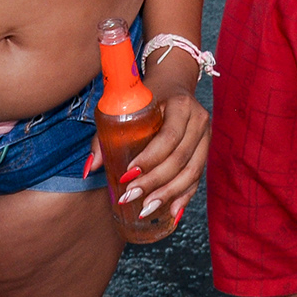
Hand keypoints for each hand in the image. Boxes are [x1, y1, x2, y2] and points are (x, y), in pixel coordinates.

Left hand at [108, 62, 209, 224]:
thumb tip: (90, 169)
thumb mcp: (127, 107)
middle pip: (180, 158)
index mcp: (181, 106)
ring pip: (193, 171)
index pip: (169, 137)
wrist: (174, 84)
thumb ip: (106, 136)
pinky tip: (173, 212)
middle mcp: (199, 120)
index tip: (128, 174)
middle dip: (155, 182)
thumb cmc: (147, 97)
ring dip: (169, 194)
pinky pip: (198, 177)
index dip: (150, 159)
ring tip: (147, 208)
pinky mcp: (205, 149)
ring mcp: (206, 136)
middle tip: (132, 195)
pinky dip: (185, 196)